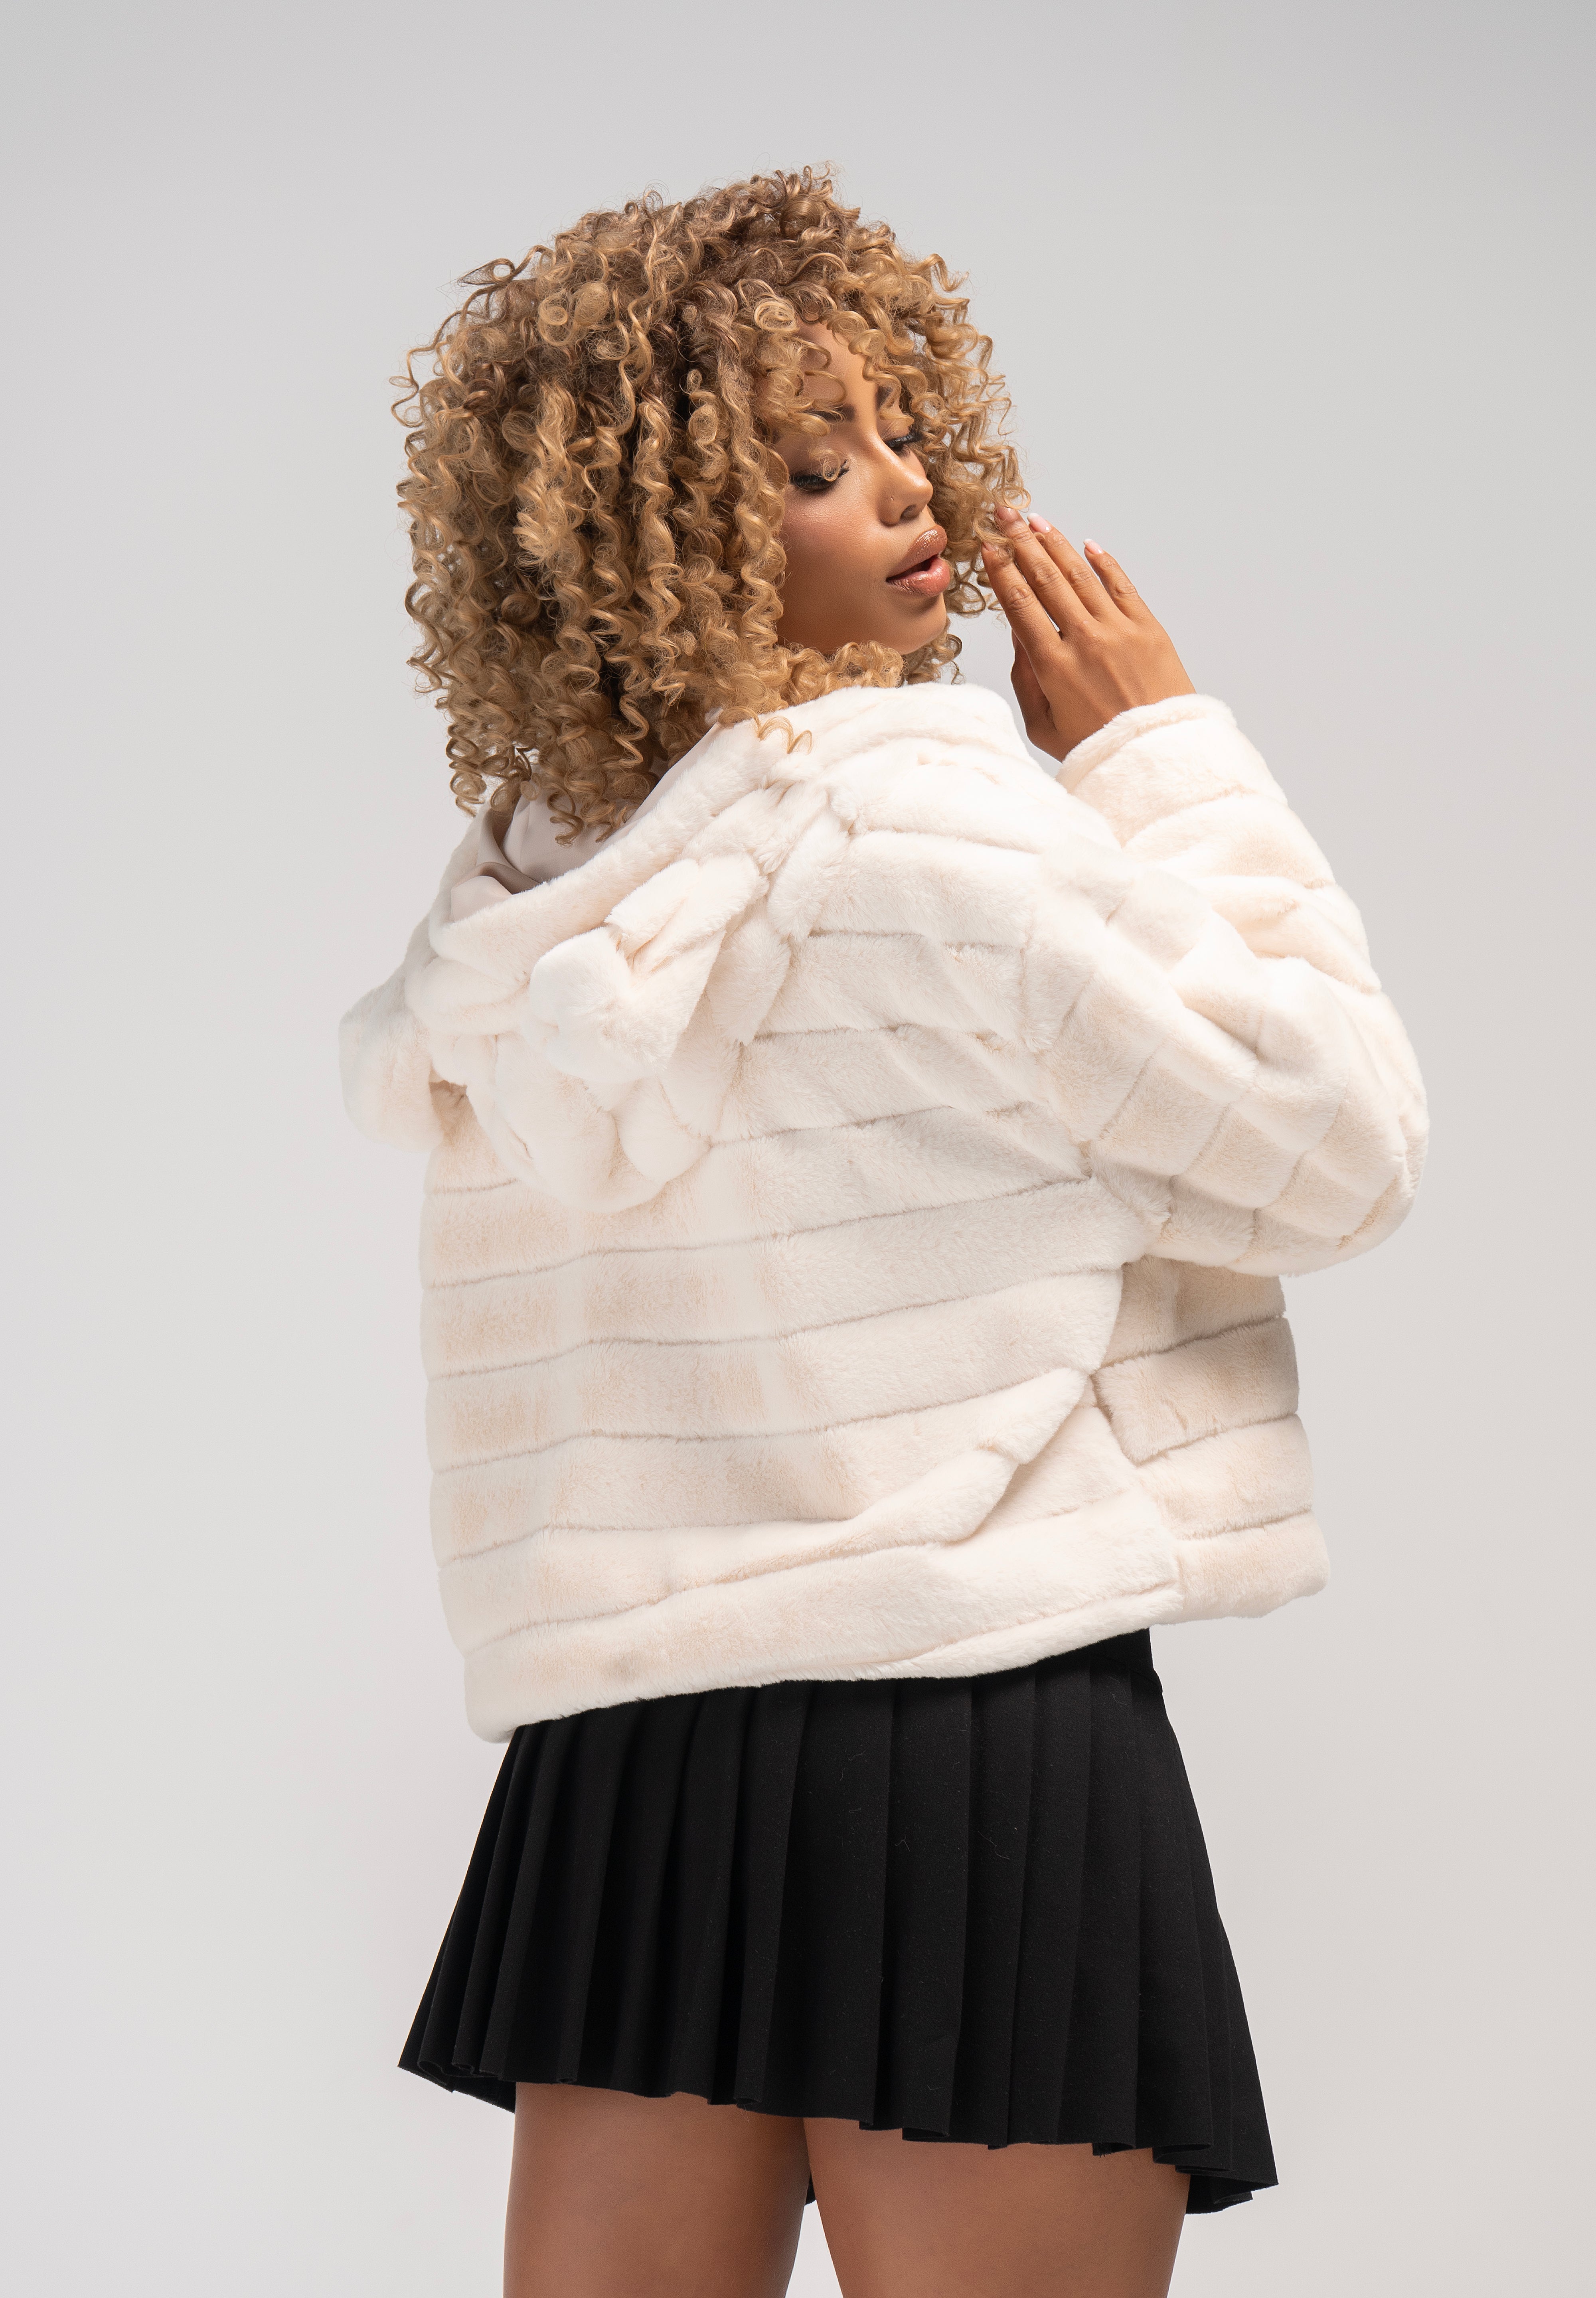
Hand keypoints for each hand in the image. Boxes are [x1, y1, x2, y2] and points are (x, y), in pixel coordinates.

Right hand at [982, 508, 1193, 762]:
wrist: (1158, 757)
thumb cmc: (1098, 748)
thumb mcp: (1044, 726)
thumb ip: (1026, 680)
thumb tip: (1019, 633)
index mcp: (1053, 667)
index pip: (1020, 604)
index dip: (1001, 570)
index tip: (988, 546)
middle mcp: (1085, 640)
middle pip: (1046, 579)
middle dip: (1021, 541)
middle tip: (1004, 514)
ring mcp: (1120, 631)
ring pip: (1081, 574)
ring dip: (1056, 543)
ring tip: (1036, 520)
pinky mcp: (1149, 629)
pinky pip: (1122, 585)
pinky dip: (1104, 562)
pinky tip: (1087, 545)